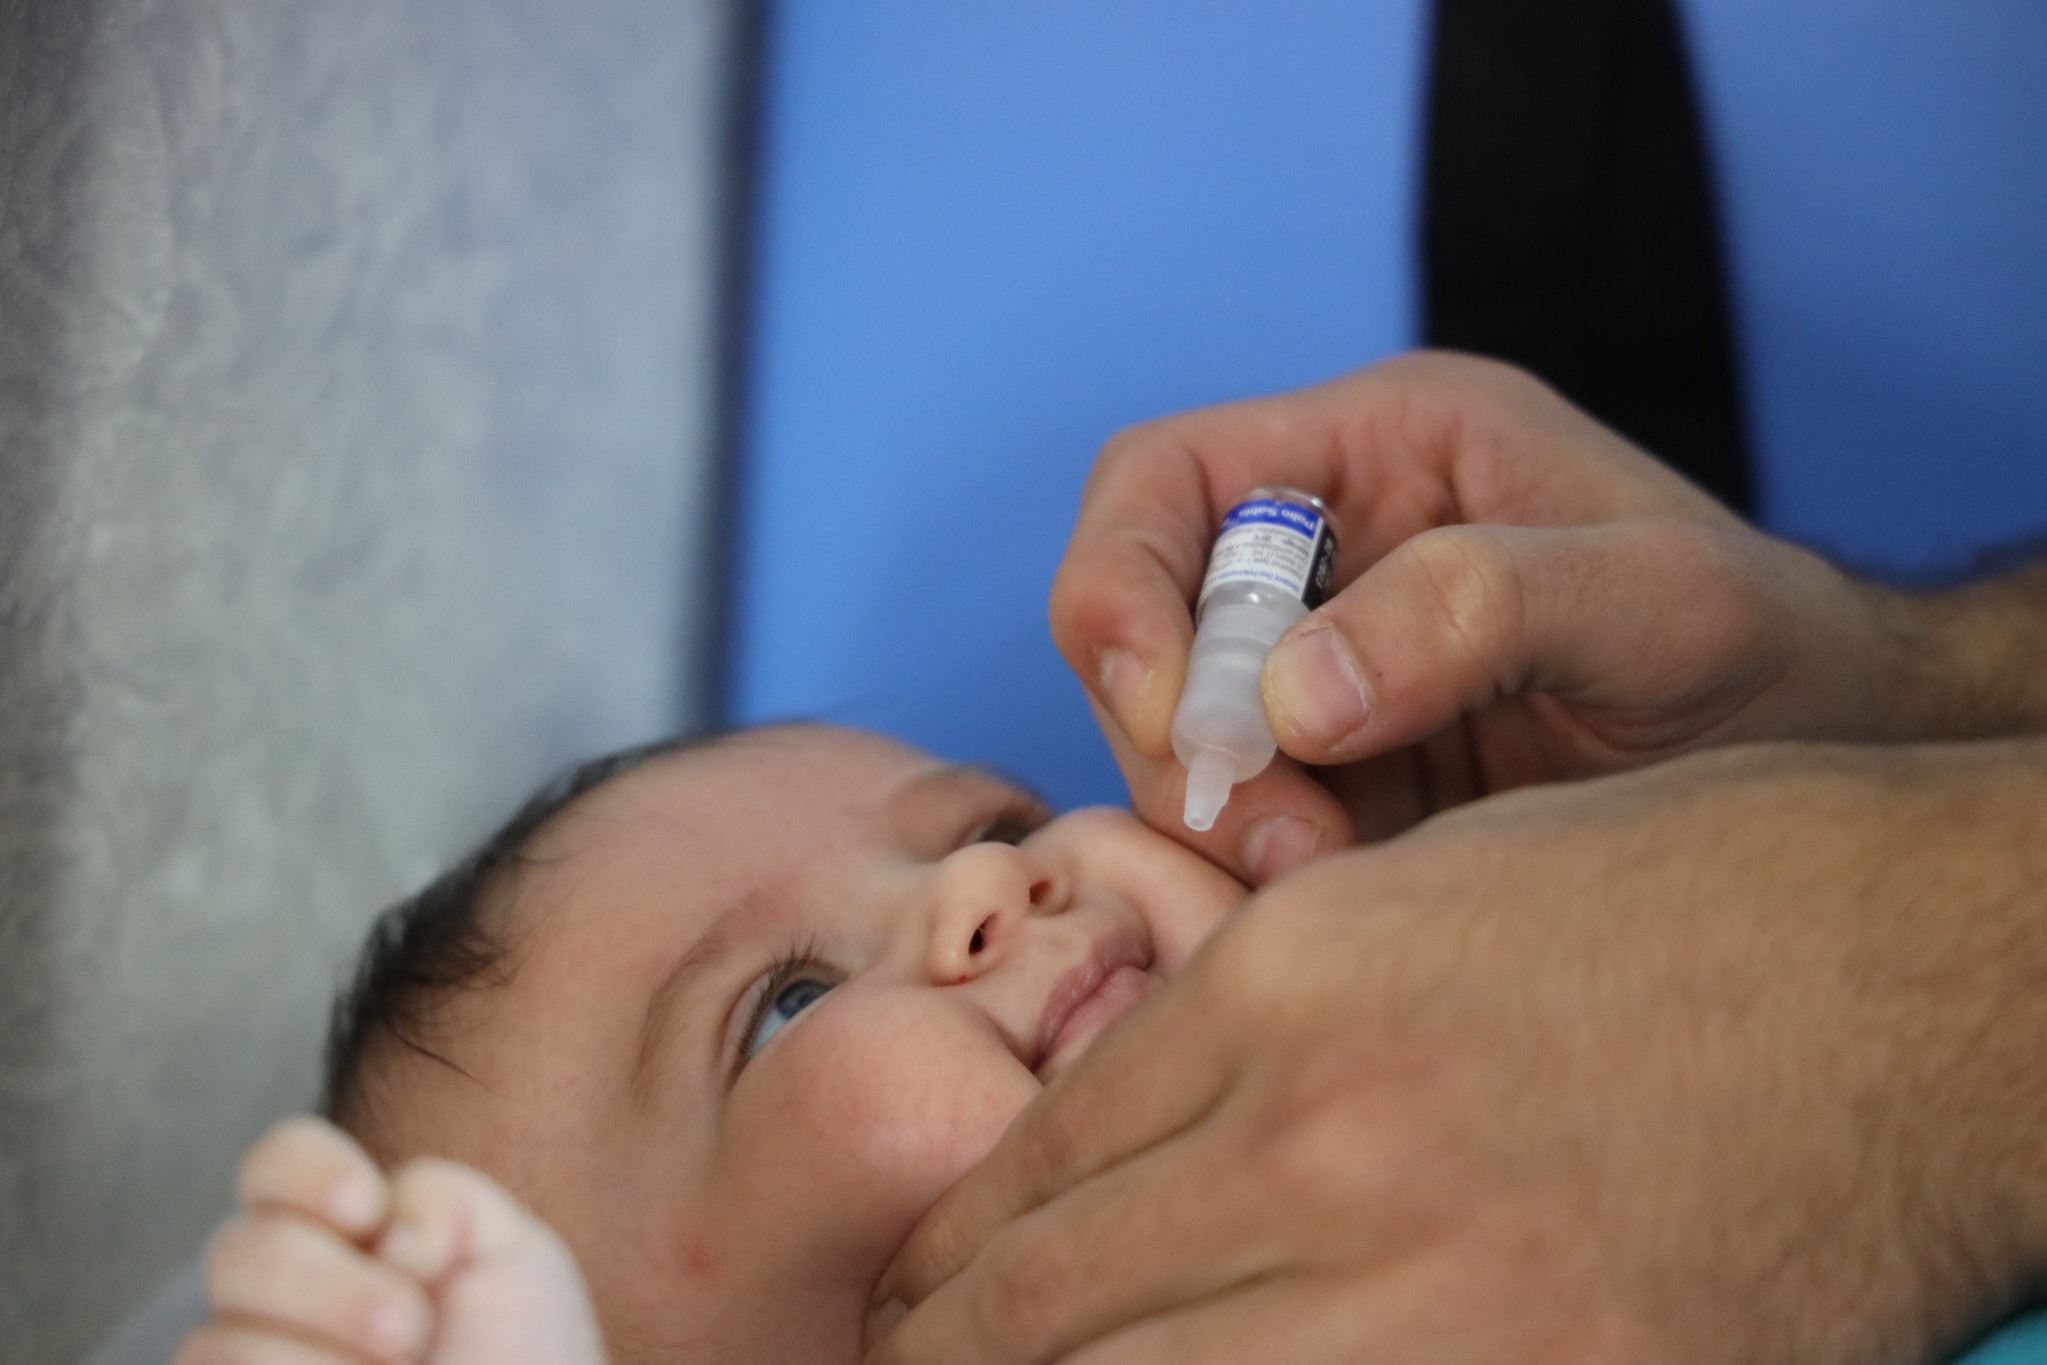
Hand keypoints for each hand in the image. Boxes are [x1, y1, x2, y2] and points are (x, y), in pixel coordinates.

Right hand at [177, 1117, 602, 1364]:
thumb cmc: (521, 1361)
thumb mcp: (511, 1256)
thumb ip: (442, 1201)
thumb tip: (378, 1230)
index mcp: (344, 1236)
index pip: (276, 1164)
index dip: (305, 1172)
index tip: (367, 1209)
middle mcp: (280, 1301)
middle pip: (237, 1252)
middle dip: (330, 1287)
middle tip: (408, 1330)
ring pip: (215, 1342)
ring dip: (319, 1363)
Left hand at [868, 740, 2046, 1364]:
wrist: (1924, 976)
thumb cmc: (1678, 899)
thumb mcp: (1412, 893)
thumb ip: (1240, 1015)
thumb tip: (1104, 1136)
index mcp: (1282, 989)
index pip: (1031, 1163)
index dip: (940, 1250)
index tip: (912, 1293)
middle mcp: (1329, 1141)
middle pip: (1043, 1306)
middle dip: (942, 1359)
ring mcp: (1443, 1288)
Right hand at [1050, 351, 1915, 882]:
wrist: (1820, 761)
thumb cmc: (1765, 648)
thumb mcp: (1657, 602)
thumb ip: (1481, 608)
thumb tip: (1295, 695)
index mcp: (1378, 449)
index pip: (1159, 481)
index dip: (1118, 584)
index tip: (1172, 713)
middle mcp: (1323, 550)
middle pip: (1140, 626)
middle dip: (1178, 735)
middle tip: (1282, 834)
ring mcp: (1317, 670)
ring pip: (1171, 739)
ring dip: (1213, 817)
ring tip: (1327, 870)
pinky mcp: (1330, 780)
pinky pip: (1227, 824)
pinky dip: (1246, 872)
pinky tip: (1335, 898)